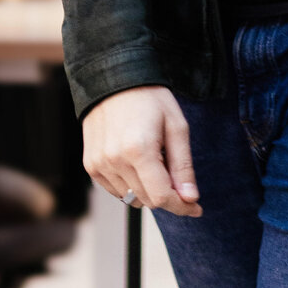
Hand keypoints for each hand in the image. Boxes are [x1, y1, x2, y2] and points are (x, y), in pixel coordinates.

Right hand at [83, 86, 200, 218]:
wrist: (115, 79)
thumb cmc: (151, 99)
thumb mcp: (176, 127)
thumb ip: (183, 166)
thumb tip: (190, 198)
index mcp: (139, 151)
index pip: (161, 197)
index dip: (182, 206)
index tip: (196, 208)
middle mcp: (114, 161)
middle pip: (147, 200)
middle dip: (168, 196)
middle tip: (178, 176)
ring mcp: (99, 165)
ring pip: (131, 198)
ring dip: (148, 189)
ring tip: (155, 160)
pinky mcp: (90, 165)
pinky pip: (115, 190)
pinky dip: (130, 185)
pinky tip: (138, 163)